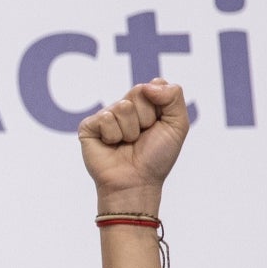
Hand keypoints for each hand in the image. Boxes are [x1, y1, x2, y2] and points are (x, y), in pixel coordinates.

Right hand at [78, 80, 189, 205]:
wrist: (136, 182)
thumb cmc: (156, 157)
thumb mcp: (177, 125)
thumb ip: (173, 96)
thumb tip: (147, 85)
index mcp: (146, 104)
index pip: (155, 85)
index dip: (160, 107)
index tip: (158, 126)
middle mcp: (125, 107)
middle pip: (138, 91)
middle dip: (146, 117)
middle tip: (142, 137)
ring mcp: (106, 116)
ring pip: (122, 107)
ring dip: (130, 130)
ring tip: (126, 144)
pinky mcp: (89, 126)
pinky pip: (105, 118)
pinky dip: (113, 136)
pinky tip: (111, 146)